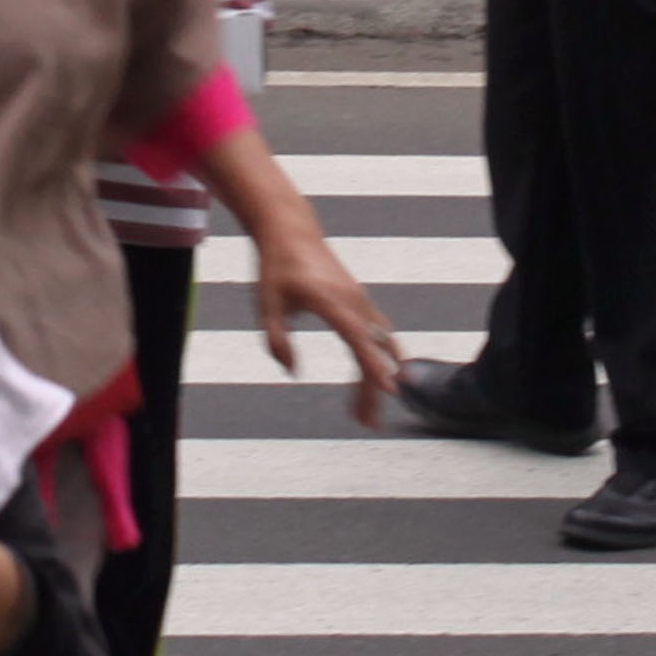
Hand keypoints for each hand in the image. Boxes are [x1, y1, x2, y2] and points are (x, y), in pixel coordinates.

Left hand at [190, 126, 403, 426]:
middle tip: (367, 425)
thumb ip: (277, 341)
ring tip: (367, 413)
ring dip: (376, 378)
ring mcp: (360, 300)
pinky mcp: (360, 302)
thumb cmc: (276, 267)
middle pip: (373, 351)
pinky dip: (380, 359)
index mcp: (330, 301)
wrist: (290, 230)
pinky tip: (379, 379)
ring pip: (379, 345)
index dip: (374, 366)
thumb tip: (293, 372)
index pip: (358, 339)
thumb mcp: (266, 305)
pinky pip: (378, 335)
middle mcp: (353, 301)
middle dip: (374, 390)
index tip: (390, 390)